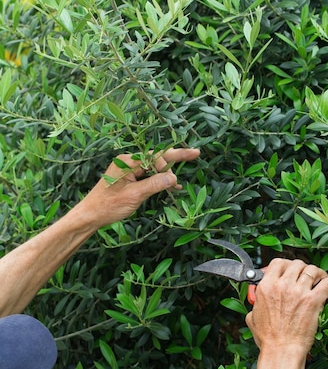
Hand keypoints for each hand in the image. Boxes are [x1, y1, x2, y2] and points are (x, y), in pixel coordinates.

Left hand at [75, 147, 199, 230]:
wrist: (91, 215)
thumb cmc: (109, 205)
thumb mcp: (134, 196)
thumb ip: (154, 184)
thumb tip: (173, 178)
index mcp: (128, 162)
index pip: (154, 157)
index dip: (167, 167)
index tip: (174, 182)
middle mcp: (128, 162)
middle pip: (156, 157)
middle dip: (176, 156)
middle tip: (196, 153)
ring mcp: (128, 169)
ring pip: (153, 166)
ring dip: (168, 171)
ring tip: (187, 166)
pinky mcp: (128, 178)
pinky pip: (148, 175)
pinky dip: (159, 180)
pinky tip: (171, 186)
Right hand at [246, 259, 327, 360]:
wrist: (281, 350)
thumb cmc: (268, 338)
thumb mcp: (252, 318)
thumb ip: (256, 305)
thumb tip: (257, 303)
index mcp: (266, 287)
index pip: (279, 263)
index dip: (287, 265)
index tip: (291, 270)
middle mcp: (282, 286)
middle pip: (297, 264)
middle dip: (304, 268)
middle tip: (308, 276)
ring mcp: (298, 292)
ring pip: (312, 270)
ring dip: (319, 273)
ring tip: (321, 279)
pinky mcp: (313, 301)